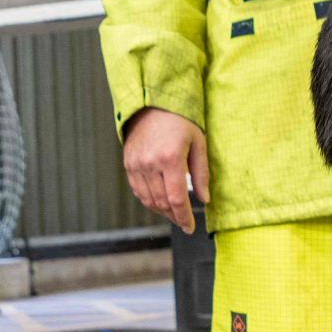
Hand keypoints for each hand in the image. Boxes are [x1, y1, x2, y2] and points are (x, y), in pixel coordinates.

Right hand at [122, 108, 209, 231]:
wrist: (152, 103)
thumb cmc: (180, 121)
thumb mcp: (198, 142)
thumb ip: (202, 173)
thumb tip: (204, 199)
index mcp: (170, 158)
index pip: (176, 198)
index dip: (184, 217)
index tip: (190, 227)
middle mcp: (150, 163)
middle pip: (162, 202)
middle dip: (174, 216)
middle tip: (184, 222)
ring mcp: (136, 164)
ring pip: (148, 200)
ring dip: (162, 211)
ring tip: (174, 213)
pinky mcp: (128, 163)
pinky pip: (138, 191)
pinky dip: (149, 200)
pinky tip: (160, 201)